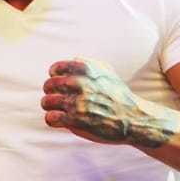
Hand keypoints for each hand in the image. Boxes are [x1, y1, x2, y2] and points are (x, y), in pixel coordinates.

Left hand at [41, 58, 178, 148]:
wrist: (133, 119)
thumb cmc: (118, 96)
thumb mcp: (108, 73)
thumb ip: (90, 64)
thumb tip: (72, 58)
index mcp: (87, 70)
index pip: (56, 68)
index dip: (54, 75)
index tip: (59, 82)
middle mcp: (81, 84)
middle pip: (49, 85)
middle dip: (50, 92)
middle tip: (56, 97)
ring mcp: (78, 103)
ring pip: (46, 102)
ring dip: (49, 106)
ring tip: (56, 109)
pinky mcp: (76, 121)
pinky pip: (51, 118)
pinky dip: (52, 119)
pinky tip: (58, 120)